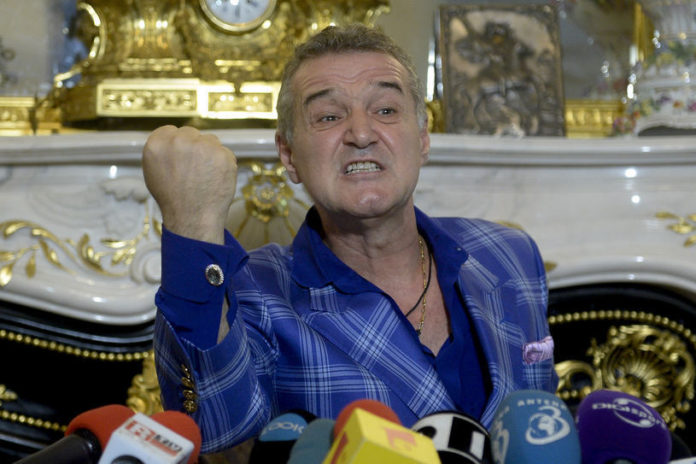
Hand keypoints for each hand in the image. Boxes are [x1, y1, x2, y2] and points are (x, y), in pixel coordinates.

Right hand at [142, 125, 237, 243]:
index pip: (170, 131)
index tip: (180, 158)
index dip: (177, 145)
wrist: (192, 219)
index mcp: (158, 143)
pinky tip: (216, 179)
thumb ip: (162, 151)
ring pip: (210, 140)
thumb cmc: (172, 199)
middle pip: (191, 133)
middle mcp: (180, 140)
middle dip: (193, 147)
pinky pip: (224, 152)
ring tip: (204, 176)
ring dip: (209, 153)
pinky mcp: (223, 154)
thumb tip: (173, 138)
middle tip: (194, 170)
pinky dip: (223, 164)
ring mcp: (203, 146)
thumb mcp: (153, 172)